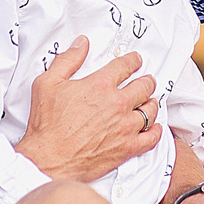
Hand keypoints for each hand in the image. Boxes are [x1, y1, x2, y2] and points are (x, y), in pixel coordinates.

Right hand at [15, 38, 157, 181]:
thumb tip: (81, 44)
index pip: (125, 66)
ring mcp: (125, 127)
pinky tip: (154, 127)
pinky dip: (156, 131)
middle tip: (147, 80)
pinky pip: (151, 138)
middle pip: (143, 86)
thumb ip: (67, 60)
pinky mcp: (127, 148)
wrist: (48, 159)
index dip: (133, 61)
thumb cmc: (46, 124)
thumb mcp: (47, 83)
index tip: (135, 60)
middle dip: (146, 81)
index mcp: (100, 85)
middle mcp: (117, 104)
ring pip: (150, 110)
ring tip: (150, 101)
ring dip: (151, 103)